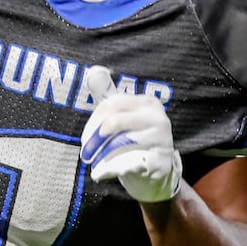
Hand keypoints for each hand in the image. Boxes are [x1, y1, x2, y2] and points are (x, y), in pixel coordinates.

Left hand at [79, 65, 182, 202]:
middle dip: (94, 139)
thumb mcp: (125, 117)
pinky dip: (109, 170)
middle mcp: (158, 118)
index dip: (93, 123)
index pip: (111, 105)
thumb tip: (94, 71)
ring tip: (94, 164)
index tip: (84, 140)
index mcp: (147, 103)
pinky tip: (100, 174)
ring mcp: (161, 140)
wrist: (157, 173)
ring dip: (101, 156)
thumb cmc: (135, 142)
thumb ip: (109, 97)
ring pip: (119, 143)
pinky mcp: (160, 161)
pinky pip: (128, 163)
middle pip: (114, 122)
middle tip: (85, 153)